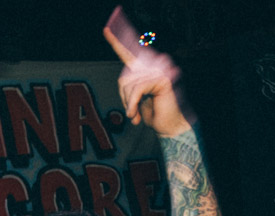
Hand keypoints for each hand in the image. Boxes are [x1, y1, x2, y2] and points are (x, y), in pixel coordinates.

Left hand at [104, 7, 189, 136]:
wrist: (168, 126)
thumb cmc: (152, 113)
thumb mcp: (134, 98)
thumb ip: (128, 87)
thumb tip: (124, 82)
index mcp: (144, 69)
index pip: (128, 52)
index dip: (116, 42)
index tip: (106, 30)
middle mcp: (153, 65)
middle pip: (124, 78)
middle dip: (124, 98)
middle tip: (131, 111)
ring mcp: (159, 70)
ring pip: (130, 85)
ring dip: (129, 104)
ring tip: (135, 114)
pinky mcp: (162, 79)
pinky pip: (137, 89)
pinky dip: (133, 104)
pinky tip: (134, 115)